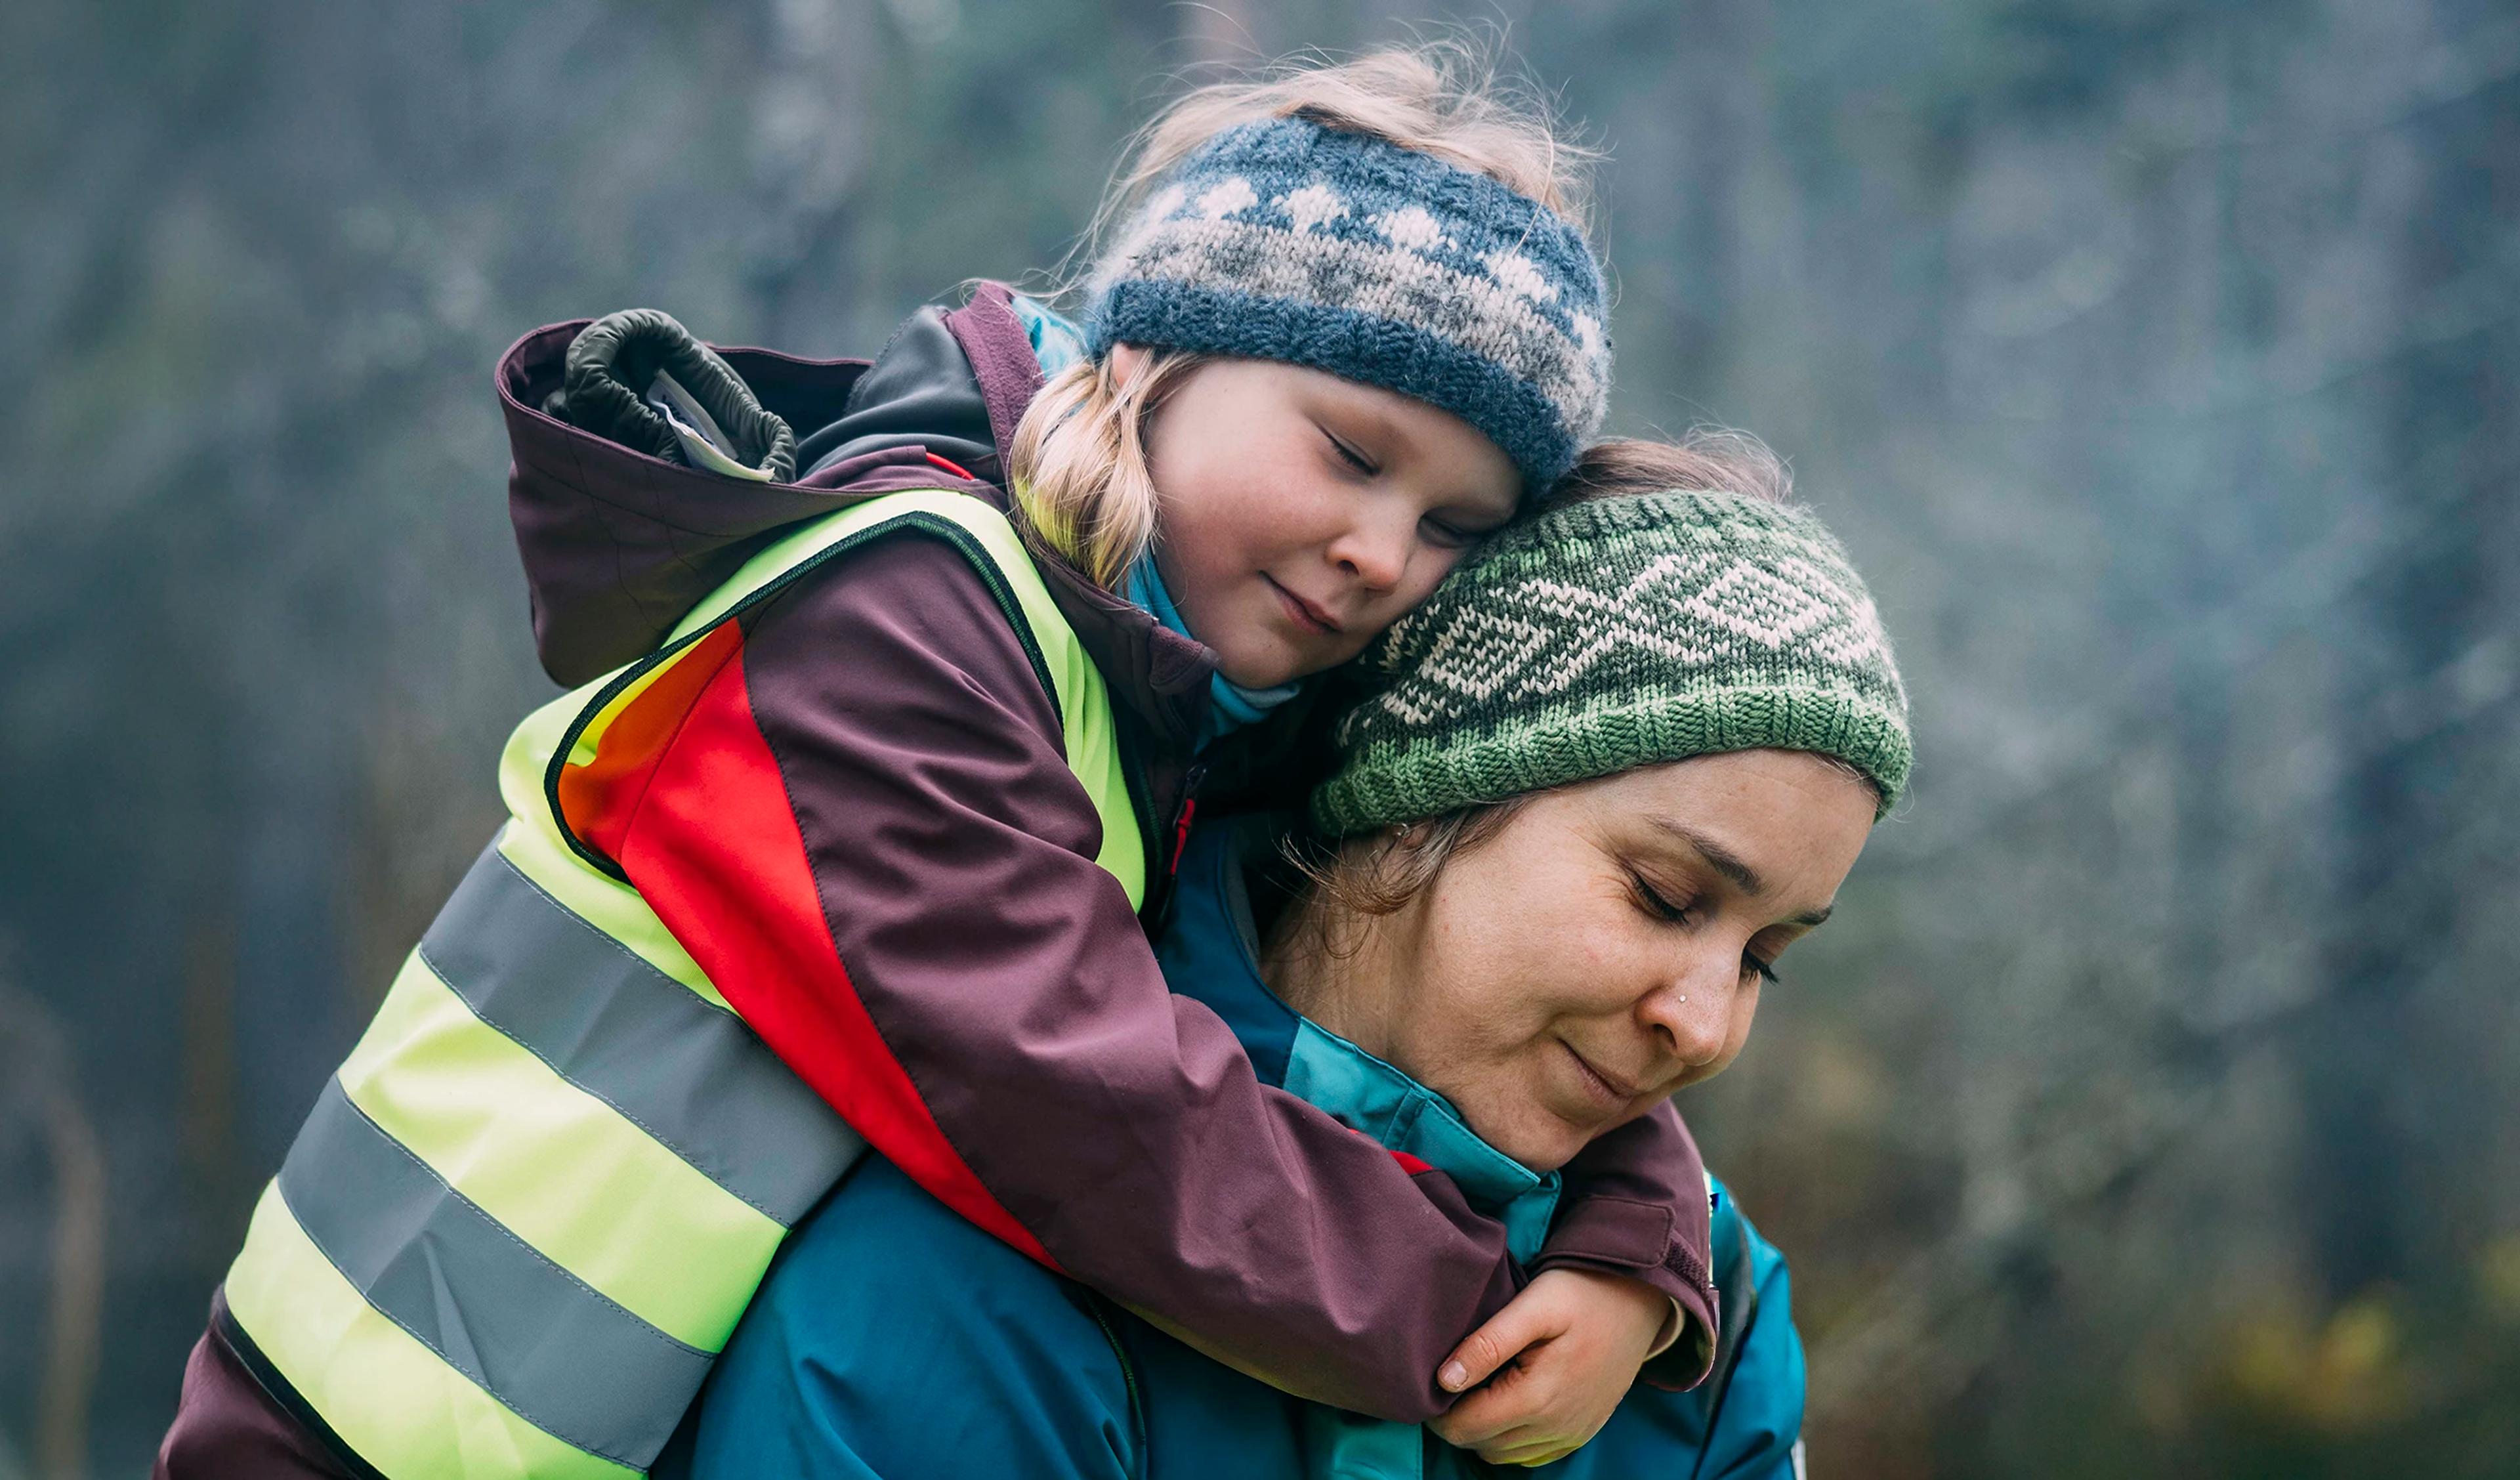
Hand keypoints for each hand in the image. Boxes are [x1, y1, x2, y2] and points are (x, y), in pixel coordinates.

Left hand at [1426, 1268, 1668, 1466]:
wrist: (1639, 1301)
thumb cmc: (1583, 1293)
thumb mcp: (1534, 1306)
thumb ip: (1488, 1343)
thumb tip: (1444, 1380)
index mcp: (1538, 1398)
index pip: (1464, 1427)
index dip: (1437, 1410)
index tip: (1430, 1380)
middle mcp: (1556, 1427)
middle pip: (1480, 1445)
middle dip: (1457, 1419)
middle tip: (1452, 1379)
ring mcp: (1571, 1435)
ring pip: (1503, 1454)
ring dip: (1483, 1430)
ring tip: (1478, 1387)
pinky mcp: (1581, 1433)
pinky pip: (1530, 1455)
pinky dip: (1510, 1438)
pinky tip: (1507, 1401)